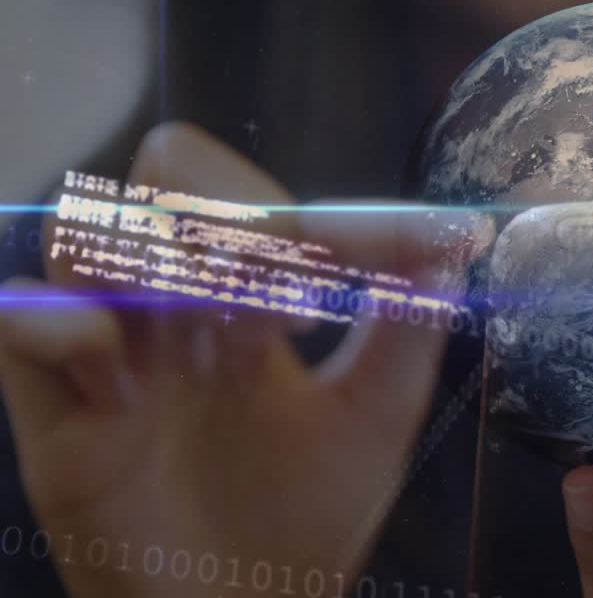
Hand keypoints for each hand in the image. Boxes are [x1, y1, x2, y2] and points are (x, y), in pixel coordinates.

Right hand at [0, 123, 480, 597]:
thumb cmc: (304, 517)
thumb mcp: (373, 418)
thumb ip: (406, 332)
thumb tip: (452, 245)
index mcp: (246, 294)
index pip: (265, 198)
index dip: (340, 212)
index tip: (421, 243)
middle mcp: (174, 302)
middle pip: (166, 171)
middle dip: (230, 208)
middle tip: (287, 281)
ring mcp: (110, 350)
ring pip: (86, 229)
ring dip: (159, 257)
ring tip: (228, 331)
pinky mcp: (56, 414)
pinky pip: (21, 321)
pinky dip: (74, 329)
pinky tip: (135, 385)